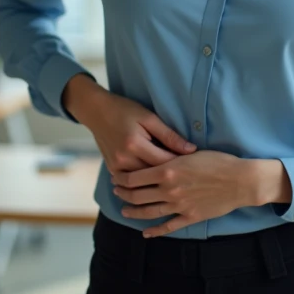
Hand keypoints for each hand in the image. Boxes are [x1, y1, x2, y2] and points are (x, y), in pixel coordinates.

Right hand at [63, 74, 194, 172]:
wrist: (96, 111)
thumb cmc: (125, 110)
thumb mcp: (149, 117)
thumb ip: (170, 135)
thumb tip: (192, 149)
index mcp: (135, 145)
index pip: (165, 163)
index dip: (182, 166)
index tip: (196, 167)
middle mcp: (124, 160)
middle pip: (155, 177)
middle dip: (172, 177)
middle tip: (189, 176)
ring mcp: (116, 167)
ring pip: (144, 183)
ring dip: (159, 181)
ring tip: (176, 180)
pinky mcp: (112, 170)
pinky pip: (132, 182)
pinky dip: (144, 182)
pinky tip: (156, 181)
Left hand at [112, 151, 285, 237]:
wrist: (240, 181)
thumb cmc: (219, 162)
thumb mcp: (191, 153)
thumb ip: (171, 156)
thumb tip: (157, 155)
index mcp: (167, 170)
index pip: (135, 177)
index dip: (122, 178)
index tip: (117, 176)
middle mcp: (169, 189)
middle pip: (137, 195)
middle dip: (123, 193)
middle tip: (116, 191)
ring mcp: (178, 205)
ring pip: (148, 212)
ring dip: (133, 212)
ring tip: (124, 210)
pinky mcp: (189, 217)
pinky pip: (168, 226)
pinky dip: (155, 231)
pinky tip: (145, 233)